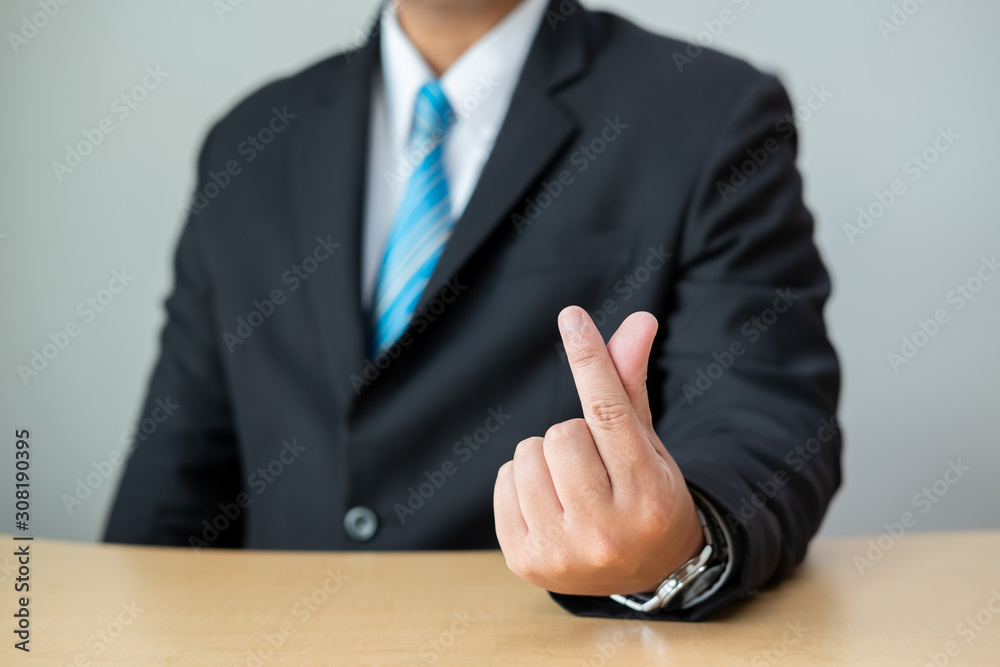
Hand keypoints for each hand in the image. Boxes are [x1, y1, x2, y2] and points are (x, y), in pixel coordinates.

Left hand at [494, 306, 704, 595]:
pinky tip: (548, 502)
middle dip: (571, 434)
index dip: (589, 360)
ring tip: (570, 483)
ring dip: (543, 457)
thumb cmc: (645, 495)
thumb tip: (640, 318)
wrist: (644, 573)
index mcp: (647, 494)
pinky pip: (503, 482)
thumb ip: (632, 383)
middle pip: (560, 434)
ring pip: (527, 455)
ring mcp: (564, 551)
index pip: (610, 414)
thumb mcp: (648, 444)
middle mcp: (607, 529)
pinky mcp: (526, 561)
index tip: (572, 318)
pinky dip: (520, 480)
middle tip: (591, 461)